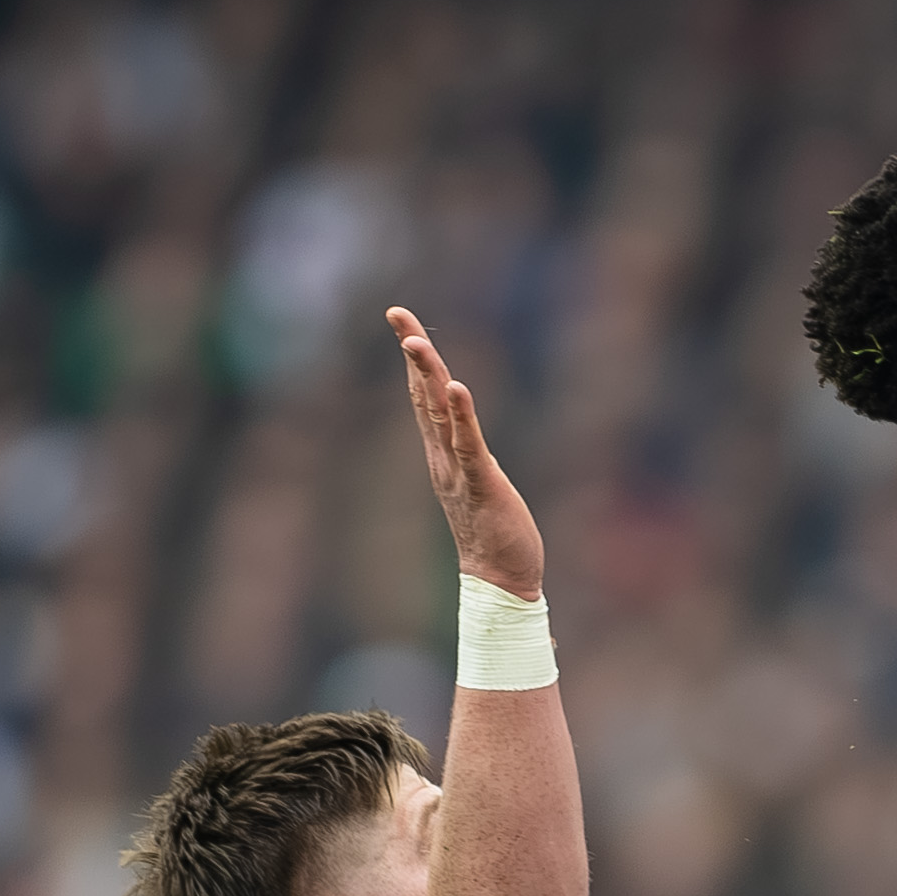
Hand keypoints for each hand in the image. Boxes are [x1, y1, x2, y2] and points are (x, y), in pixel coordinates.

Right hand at [388, 305, 542, 599]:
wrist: (498, 581)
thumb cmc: (491, 533)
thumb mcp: (476, 480)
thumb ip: (466, 452)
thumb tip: (464, 429)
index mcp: (442, 454)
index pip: (424, 397)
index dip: (415, 359)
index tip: (402, 322)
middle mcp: (442, 457)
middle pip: (424, 395)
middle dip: (413, 353)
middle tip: (397, 314)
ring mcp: (458, 470)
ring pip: (439, 415)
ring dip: (428, 376)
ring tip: (414, 342)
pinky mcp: (481, 484)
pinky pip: (469, 446)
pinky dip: (462, 416)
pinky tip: (457, 388)